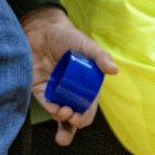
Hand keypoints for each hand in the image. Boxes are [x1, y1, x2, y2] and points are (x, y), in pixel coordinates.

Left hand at [20, 7, 118, 145]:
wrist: (41, 28)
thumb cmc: (67, 36)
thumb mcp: (86, 45)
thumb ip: (100, 57)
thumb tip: (114, 70)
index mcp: (85, 87)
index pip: (88, 109)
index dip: (85, 118)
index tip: (79, 118)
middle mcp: (71, 93)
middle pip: (73, 118)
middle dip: (72, 126)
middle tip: (72, 120)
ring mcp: (55, 92)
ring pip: (59, 115)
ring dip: (61, 121)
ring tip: (62, 113)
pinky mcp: (40, 89)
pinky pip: (45, 103)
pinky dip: (50, 108)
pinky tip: (53, 108)